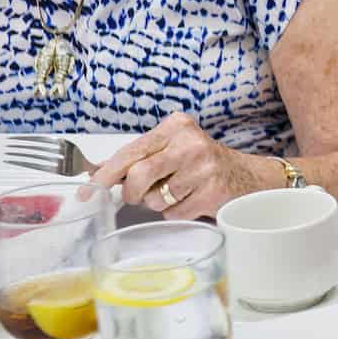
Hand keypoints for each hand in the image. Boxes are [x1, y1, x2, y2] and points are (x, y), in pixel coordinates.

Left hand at [90, 112, 268, 219]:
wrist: (250, 177)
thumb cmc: (203, 164)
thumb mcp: (172, 150)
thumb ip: (137, 158)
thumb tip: (94, 172)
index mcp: (176, 126)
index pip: (130, 151)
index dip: (104, 175)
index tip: (87, 191)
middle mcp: (190, 142)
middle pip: (138, 175)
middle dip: (132, 193)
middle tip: (138, 196)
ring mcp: (204, 167)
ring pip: (154, 198)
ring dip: (159, 203)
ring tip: (178, 192)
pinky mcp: (213, 191)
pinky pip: (174, 212)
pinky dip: (177, 212)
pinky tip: (192, 200)